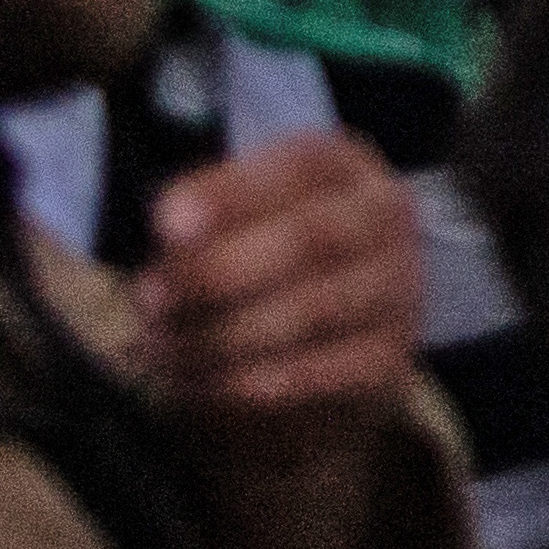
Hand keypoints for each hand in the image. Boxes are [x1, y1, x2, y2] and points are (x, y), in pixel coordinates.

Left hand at [133, 131, 429, 433]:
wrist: (322, 339)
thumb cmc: (260, 260)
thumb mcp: (235, 218)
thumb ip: (205, 217)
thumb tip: (173, 230)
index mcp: (343, 166)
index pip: (298, 166)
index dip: (232, 195)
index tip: (167, 225)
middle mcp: (385, 218)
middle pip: (312, 240)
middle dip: (220, 271)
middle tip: (151, 298)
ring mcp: (397, 289)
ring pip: (313, 311)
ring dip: (223, 335)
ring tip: (161, 346)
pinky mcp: (388, 358)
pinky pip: (320, 374)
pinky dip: (251, 382)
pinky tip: (201, 382)